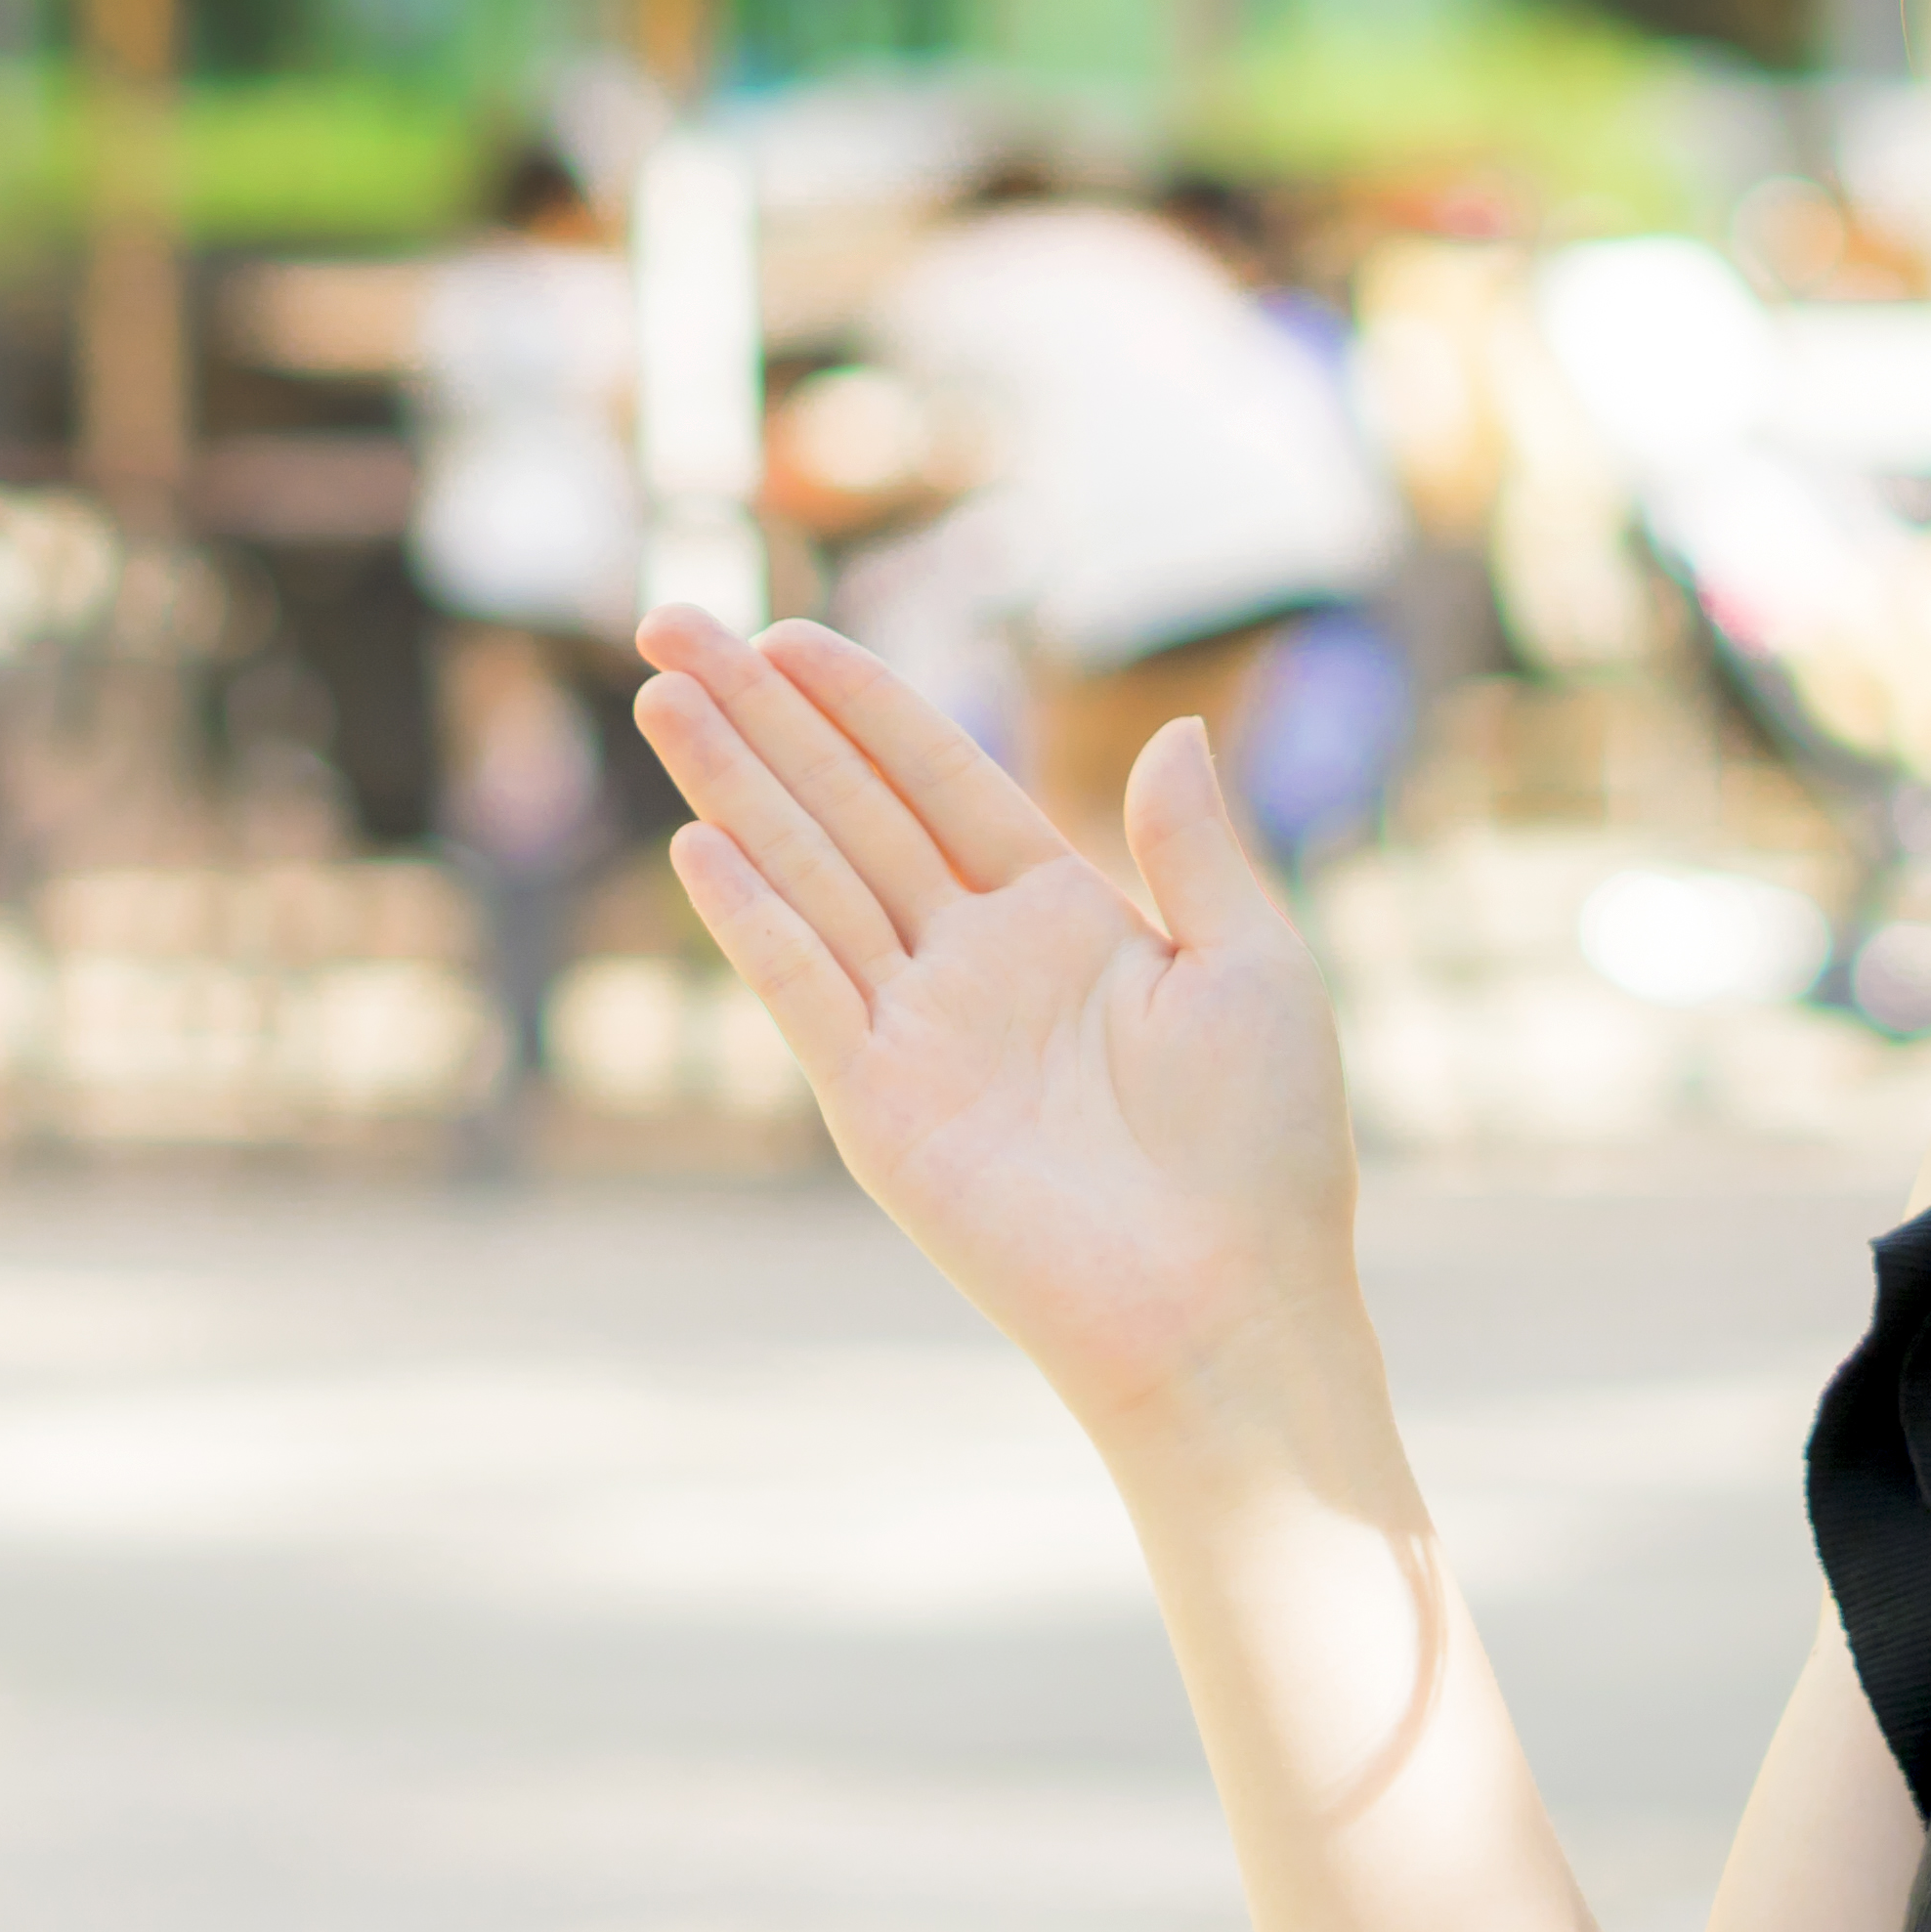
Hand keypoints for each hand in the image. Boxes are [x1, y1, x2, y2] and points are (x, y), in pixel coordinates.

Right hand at [634, 609, 1359, 1454]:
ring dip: (735, 789)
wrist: (1230, 1307)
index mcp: (1062, 919)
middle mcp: (973, 964)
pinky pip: (806, 994)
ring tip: (665, 697)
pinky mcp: (882, 1112)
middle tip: (673, 625)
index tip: (788, 631)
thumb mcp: (1252, 966)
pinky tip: (698, 844)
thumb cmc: (1265, 1151)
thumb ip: (1195, 848)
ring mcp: (918, 1034)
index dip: (864, 704)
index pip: (941, 780)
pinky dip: (754, 921)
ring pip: (810, 878)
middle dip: (763, 718)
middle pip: (848, 809)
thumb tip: (1176, 729)